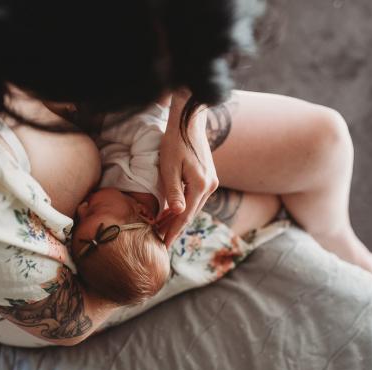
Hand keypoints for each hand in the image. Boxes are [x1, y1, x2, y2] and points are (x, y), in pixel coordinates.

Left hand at [156, 91, 218, 247]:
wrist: (189, 123)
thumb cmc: (175, 142)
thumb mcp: (169, 167)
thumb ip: (174, 191)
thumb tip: (179, 213)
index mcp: (200, 185)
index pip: (185, 216)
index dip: (174, 231)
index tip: (164, 244)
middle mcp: (210, 186)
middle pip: (191, 214)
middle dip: (175, 227)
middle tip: (160, 239)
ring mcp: (211, 182)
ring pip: (194, 207)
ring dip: (179, 218)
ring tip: (163, 228)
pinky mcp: (209, 177)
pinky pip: (196, 198)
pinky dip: (184, 207)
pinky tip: (173, 211)